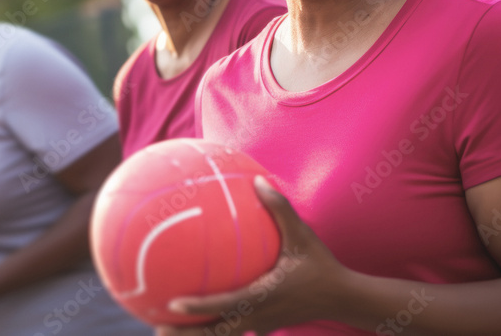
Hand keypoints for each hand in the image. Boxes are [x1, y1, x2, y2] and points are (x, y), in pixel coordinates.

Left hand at [155, 176, 351, 334]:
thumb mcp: (302, 235)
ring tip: (167, 330)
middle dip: (186, 335)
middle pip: (215, 333)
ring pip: (222, 335)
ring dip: (196, 335)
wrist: (342, 297)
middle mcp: (257, 316)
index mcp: (262, 296)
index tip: (171, 304)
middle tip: (158, 328)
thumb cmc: (320, 265)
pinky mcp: (263, 325)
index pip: (224, 305)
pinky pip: (233, 328)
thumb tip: (258, 180)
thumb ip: (280, 209)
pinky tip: (199, 314)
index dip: (197, 307)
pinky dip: (214, 325)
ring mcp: (259, 325)